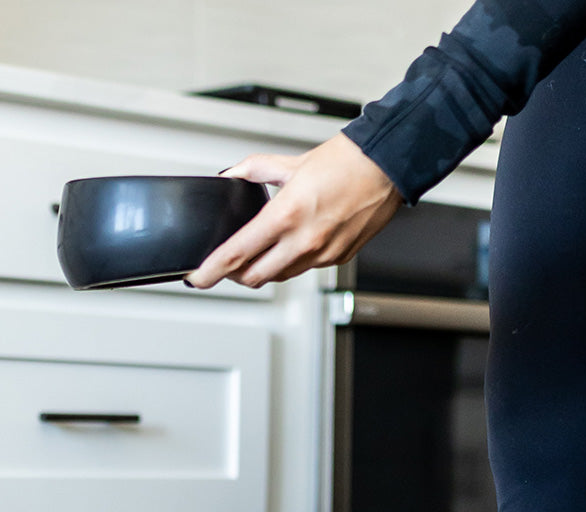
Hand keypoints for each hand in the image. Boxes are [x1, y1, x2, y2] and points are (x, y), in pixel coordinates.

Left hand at [185, 133, 403, 289]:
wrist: (388, 164)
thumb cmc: (346, 161)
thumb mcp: (290, 162)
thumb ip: (254, 171)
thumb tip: (231, 178)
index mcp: (286, 215)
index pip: (236, 254)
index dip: (210, 271)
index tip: (197, 278)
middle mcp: (304, 241)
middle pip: (253, 277)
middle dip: (234, 274)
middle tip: (226, 265)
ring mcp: (322, 254)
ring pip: (278, 277)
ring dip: (263, 269)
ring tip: (258, 253)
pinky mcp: (337, 258)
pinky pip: (303, 269)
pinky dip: (290, 262)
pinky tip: (291, 245)